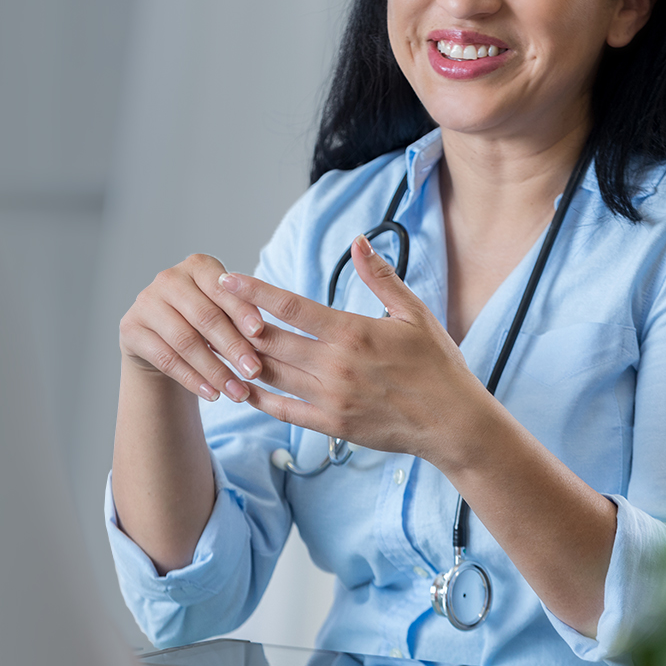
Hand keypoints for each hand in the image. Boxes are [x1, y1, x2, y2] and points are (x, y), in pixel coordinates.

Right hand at [118, 253, 271, 402]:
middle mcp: (168, 278)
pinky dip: (193, 379)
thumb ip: (240, 317)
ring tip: (238, 392)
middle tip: (254, 371)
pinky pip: (166, 359)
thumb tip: (262, 335)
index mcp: (198, 266)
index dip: (241, 310)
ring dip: (215, 370)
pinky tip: (213, 394)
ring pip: (185, 341)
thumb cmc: (205, 323)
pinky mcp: (131, 329)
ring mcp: (146, 302)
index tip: (261, 333)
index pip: (222, 287)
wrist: (162, 339)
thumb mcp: (225, 313)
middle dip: (233, 346)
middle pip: (204, 316)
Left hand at [216, 235, 490, 463]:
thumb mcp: (414, 314)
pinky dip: (258, 397)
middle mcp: (336, 366)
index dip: (254, 292)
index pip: (291, 307)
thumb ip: (380, 278)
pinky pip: (283, 409)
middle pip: (271, 341)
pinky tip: (239, 386)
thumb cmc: (437, 365)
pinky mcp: (331, 425)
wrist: (454, 424)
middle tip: (210, 309)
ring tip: (214, 345)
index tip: (227, 279)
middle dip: (237, 324)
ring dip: (240, 360)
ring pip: (272, 375)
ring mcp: (331, 398)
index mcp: (353, 333)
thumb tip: (358, 241)